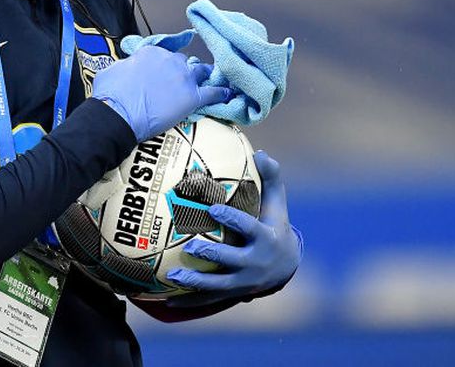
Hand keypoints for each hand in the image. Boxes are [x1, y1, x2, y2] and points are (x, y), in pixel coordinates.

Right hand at [92, 46, 230, 141]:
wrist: (117, 114)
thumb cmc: (110, 95)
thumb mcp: (112, 70)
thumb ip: (126, 65)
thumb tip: (129, 68)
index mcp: (151, 52)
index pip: (166, 53)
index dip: (166, 65)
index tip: (165, 72)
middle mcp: (170, 60)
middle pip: (184, 62)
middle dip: (183, 72)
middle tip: (179, 84)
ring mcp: (183, 78)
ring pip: (201, 72)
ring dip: (204, 77)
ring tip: (208, 82)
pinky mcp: (192, 97)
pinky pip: (213, 92)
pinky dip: (221, 93)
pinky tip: (227, 94)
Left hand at [165, 151, 300, 302]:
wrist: (286, 266)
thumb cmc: (275, 225)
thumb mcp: (277, 203)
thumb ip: (271, 178)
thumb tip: (260, 152)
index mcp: (266, 239)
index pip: (249, 228)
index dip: (232, 219)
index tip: (213, 208)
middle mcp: (255, 263)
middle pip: (232, 260)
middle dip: (211, 254)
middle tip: (190, 246)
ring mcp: (244, 282)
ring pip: (218, 285)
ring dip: (195, 283)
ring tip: (172, 277)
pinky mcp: (233, 294)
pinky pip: (209, 300)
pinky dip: (189, 301)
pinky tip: (167, 300)